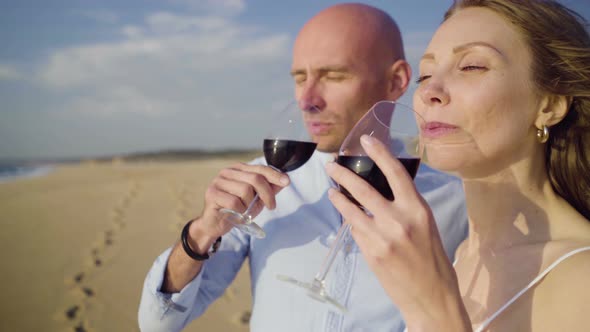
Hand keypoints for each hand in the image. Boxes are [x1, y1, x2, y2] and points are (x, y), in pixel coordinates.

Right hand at [199, 162, 289, 237]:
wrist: (215, 225)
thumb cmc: (237, 210)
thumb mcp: (256, 200)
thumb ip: (269, 190)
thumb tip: (284, 181)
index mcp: (238, 169)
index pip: (260, 168)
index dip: (275, 175)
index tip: (287, 182)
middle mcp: (227, 172)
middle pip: (255, 178)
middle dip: (267, 194)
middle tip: (271, 206)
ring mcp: (218, 181)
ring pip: (245, 190)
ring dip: (250, 205)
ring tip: (246, 212)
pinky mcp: (212, 193)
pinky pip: (234, 201)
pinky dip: (239, 211)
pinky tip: (236, 215)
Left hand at [326, 135, 469, 330]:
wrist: (431, 294)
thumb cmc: (431, 258)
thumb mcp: (426, 224)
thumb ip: (406, 205)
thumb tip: (383, 187)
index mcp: (418, 208)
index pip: (396, 172)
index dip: (379, 153)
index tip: (365, 140)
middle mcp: (400, 219)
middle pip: (364, 188)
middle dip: (343, 175)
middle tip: (330, 165)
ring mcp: (383, 236)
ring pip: (351, 209)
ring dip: (338, 197)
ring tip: (330, 190)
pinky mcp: (371, 252)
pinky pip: (355, 230)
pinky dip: (349, 221)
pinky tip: (345, 216)